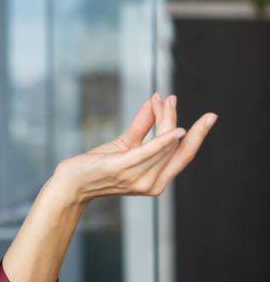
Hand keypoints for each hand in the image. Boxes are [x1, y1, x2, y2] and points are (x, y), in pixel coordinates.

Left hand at [50, 93, 217, 206]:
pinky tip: (175, 129)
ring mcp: (137, 179)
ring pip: (161, 144)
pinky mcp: (121, 168)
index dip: (198, 136)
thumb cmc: (97, 166)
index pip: (184, 156)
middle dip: (175, 119)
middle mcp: (152, 183)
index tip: (210, 116)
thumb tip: (156, 101)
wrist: (71, 183)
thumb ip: (142, 125)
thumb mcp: (124, 144)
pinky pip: (147, 152)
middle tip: (173, 98)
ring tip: (162, 99)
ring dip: (164, 118)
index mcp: (156, 180)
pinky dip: (163, 141)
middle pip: (174, 146)